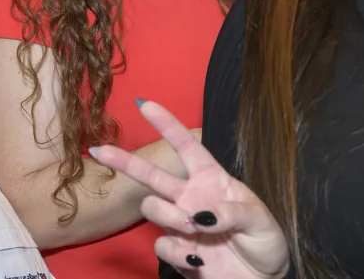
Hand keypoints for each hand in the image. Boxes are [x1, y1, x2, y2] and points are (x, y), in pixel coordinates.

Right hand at [90, 101, 288, 278]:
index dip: (167, 124)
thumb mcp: (260, 221)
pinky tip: (198, 258)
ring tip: (196, 230)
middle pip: (150, 175)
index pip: (186, 147)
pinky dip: (178, 253)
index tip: (145, 104)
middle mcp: (190, 197)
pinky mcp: (177, 251)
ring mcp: (180, 224)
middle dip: (124, 160)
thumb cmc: (265, 242)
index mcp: (211, 180)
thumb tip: (200, 215)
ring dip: (171, 217)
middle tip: (99, 150)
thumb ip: (232, 212)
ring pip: (152, 208)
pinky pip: (162, 246)